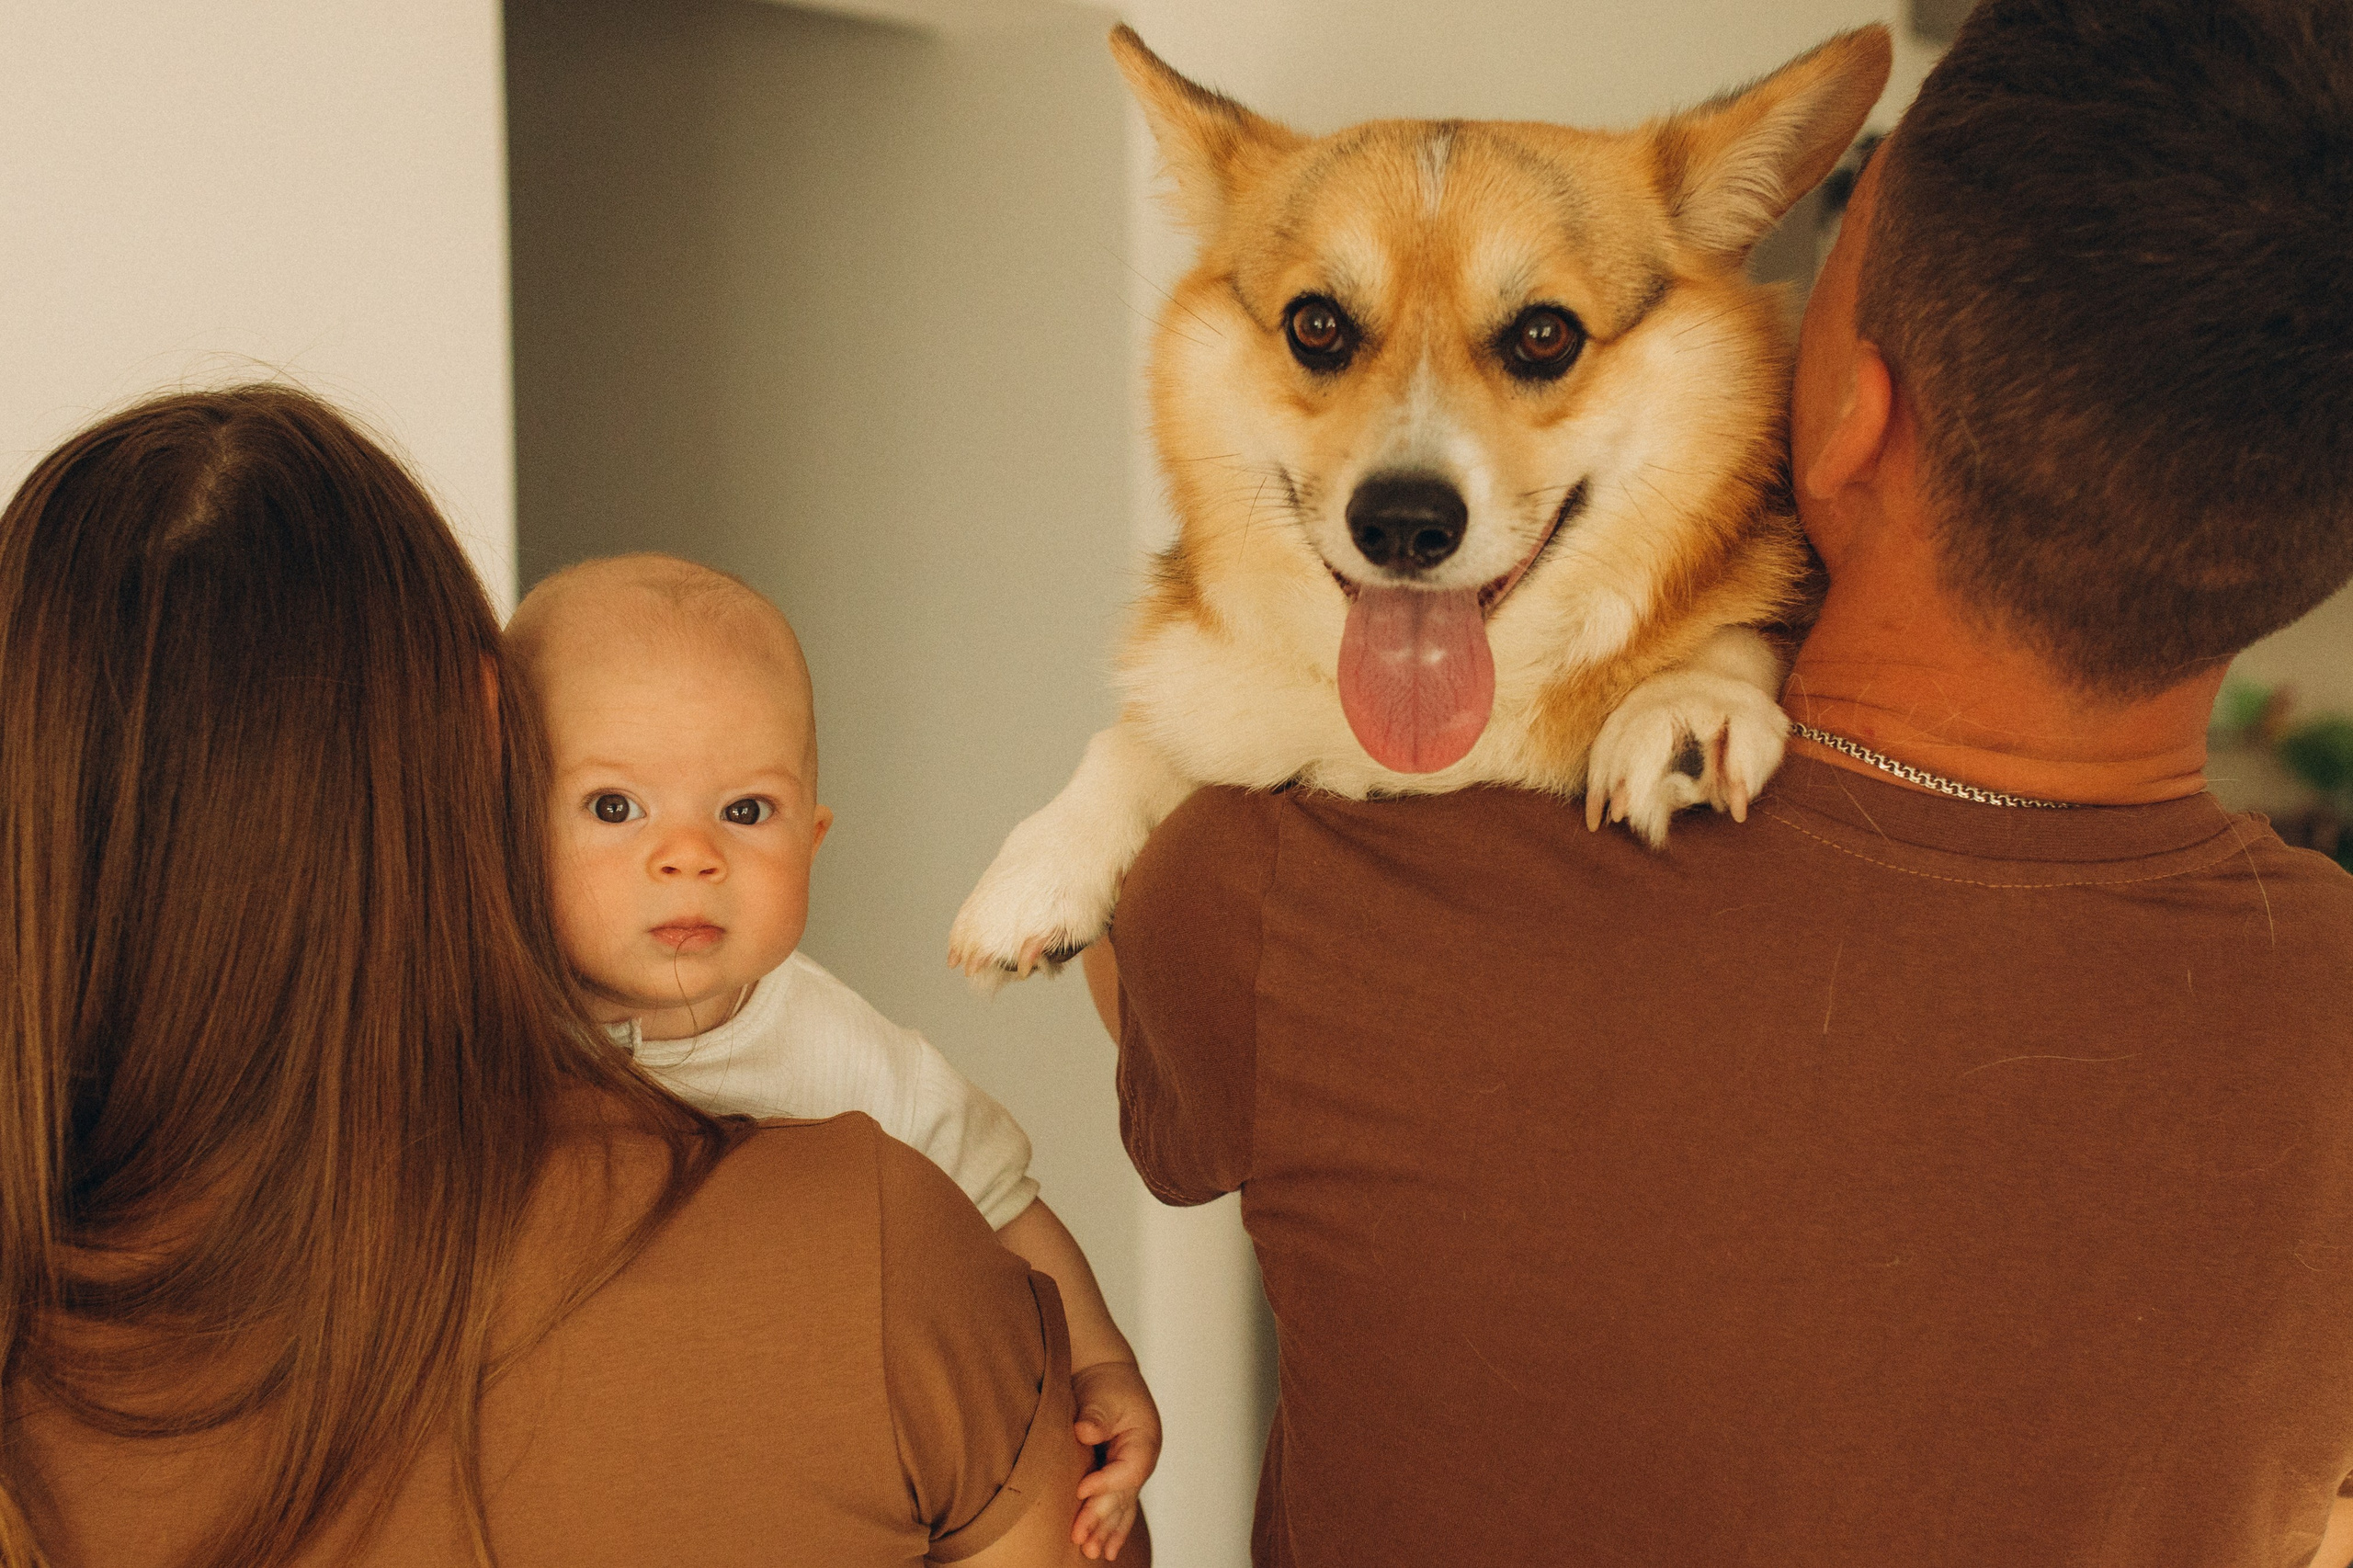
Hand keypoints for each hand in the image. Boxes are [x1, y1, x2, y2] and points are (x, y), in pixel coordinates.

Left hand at [1071, 1358, 1160, 1560]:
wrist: (1107, 1375)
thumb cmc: (1107, 1383)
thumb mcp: (1104, 1394)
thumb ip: (1097, 1415)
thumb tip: (1085, 1430)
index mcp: (1144, 1440)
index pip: (1128, 1471)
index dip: (1106, 1483)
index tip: (1080, 1491)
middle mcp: (1141, 1461)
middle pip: (1123, 1496)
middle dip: (1102, 1518)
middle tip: (1081, 1539)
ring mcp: (1131, 1472)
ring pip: (1121, 1507)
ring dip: (1107, 1531)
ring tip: (1093, 1553)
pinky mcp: (1116, 1477)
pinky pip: (1117, 1506)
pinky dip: (1111, 1527)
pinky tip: (1107, 1549)